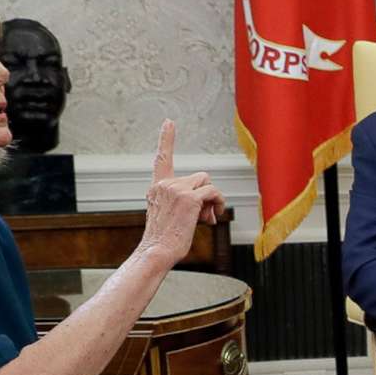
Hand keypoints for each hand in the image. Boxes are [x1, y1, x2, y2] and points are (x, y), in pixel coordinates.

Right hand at [140, 121, 222, 267]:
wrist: (157, 252)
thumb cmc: (165, 240)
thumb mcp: (171, 216)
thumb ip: (186, 203)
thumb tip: (209, 206)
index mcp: (157, 187)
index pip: (162, 159)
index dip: (167, 139)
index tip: (169, 122)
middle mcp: (165, 184)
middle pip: (199, 177)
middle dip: (206, 196)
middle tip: (205, 217)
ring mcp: (176, 189)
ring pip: (207, 183)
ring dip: (213, 201)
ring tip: (207, 220)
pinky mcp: (189, 198)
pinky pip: (213, 192)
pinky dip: (218, 203)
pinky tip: (213, 218)